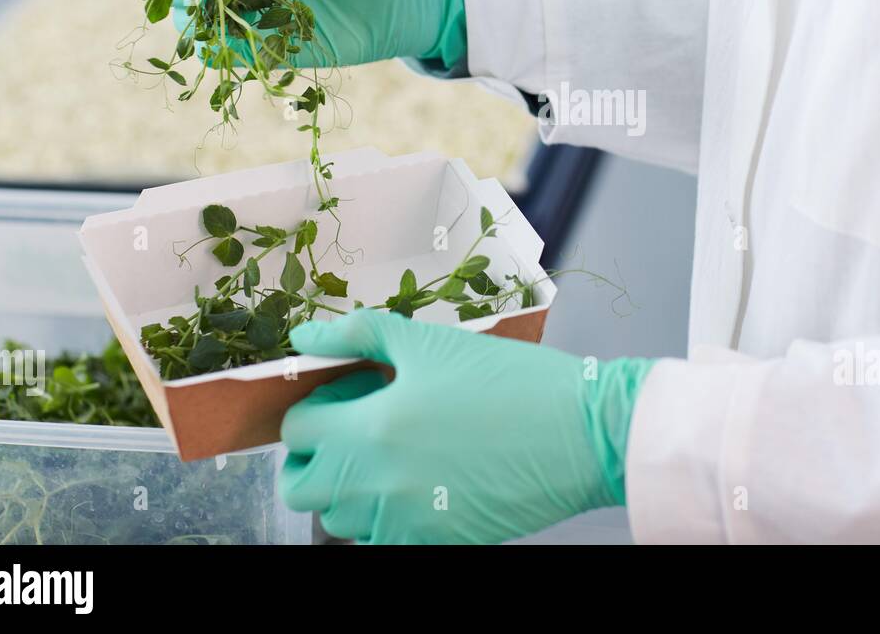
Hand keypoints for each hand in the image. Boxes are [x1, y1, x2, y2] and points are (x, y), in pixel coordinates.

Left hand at [279, 309, 654, 543]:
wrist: (583, 432)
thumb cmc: (515, 382)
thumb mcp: (432, 342)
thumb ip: (360, 335)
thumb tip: (305, 338)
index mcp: (371, 428)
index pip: (296, 431)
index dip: (317, 406)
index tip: (351, 394)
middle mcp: (377, 484)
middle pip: (302, 486)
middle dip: (315, 454)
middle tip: (352, 428)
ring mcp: (405, 522)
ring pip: (338, 518)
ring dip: (348, 487)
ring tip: (393, 451)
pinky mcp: (436, 543)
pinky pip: (380, 540)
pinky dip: (384, 516)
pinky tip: (419, 481)